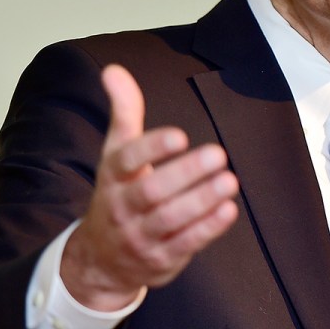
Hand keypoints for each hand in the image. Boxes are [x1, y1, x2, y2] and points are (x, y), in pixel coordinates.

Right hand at [60, 64, 238, 310]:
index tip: (179, 135)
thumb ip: (124, 111)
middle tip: (218, 154)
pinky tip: (229, 209)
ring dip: (201, 201)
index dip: (152, 147)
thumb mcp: (115, 152)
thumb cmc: (118, 192)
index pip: (127, 159)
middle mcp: (122, 206)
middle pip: (152, 191)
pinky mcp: (160, 259)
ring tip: (230, 180)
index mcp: (112, 175)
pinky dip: (207, 229)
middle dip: (186, 173)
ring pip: (170, 219)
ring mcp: (139, 236)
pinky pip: (184, 244)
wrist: (99, 259)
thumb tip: (114, 69)